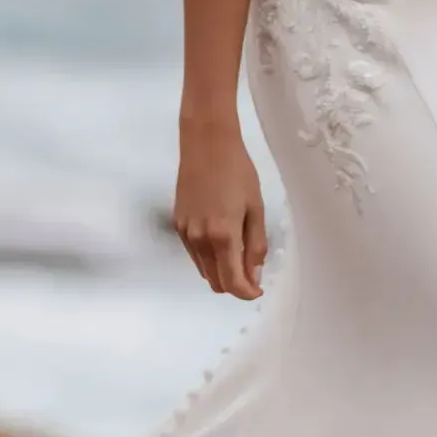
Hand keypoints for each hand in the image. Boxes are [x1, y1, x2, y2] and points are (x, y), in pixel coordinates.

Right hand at [174, 118, 266, 299]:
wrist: (206, 144)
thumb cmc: (238, 171)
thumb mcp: (255, 207)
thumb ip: (255, 244)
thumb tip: (254, 275)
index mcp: (223, 236)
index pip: (233, 282)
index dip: (247, 292)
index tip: (258, 290)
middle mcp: (200, 240)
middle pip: (216, 282)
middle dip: (235, 284)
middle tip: (252, 273)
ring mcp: (186, 233)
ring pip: (204, 270)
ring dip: (221, 272)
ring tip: (239, 255)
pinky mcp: (178, 225)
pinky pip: (194, 254)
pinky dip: (208, 258)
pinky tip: (220, 242)